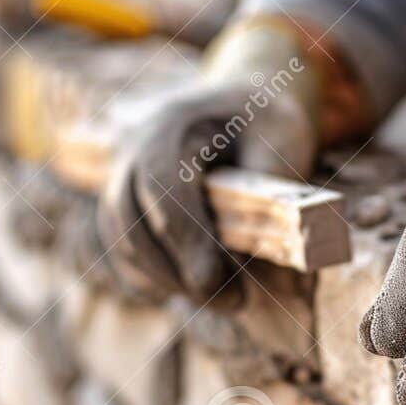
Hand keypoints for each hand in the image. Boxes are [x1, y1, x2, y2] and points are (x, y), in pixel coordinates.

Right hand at [97, 19, 321, 302]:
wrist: (244, 102)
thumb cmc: (267, 120)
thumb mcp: (282, 138)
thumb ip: (269, 187)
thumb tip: (257, 255)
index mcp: (172, 123)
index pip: (162, 186)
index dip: (184, 237)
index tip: (212, 281)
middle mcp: (134, 146)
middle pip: (129, 219)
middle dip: (175, 270)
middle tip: (232, 302)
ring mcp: (123, 174)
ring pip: (123, 238)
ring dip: (167, 279)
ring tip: (225, 299)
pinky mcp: (126, 201)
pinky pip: (126, 247)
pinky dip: (156, 275)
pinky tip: (198, 289)